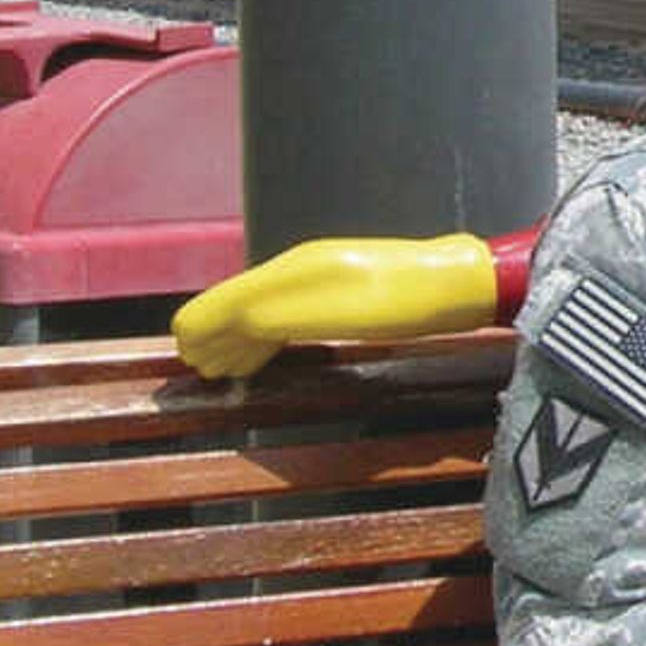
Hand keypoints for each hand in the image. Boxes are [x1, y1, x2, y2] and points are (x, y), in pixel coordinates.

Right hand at [171, 234, 503, 379]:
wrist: (459, 286)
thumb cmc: (397, 303)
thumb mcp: (326, 315)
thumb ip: (267, 321)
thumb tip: (215, 331)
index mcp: (287, 272)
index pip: (222, 303)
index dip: (200, 335)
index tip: (185, 363)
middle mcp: (297, 271)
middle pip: (237, 307)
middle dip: (215, 341)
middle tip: (200, 375)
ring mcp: (321, 280)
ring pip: (260, 313)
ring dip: (237, 342)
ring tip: (221, 370)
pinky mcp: (343, 296)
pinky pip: (286, 319)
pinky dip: (266, 341)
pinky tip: (266, 355)